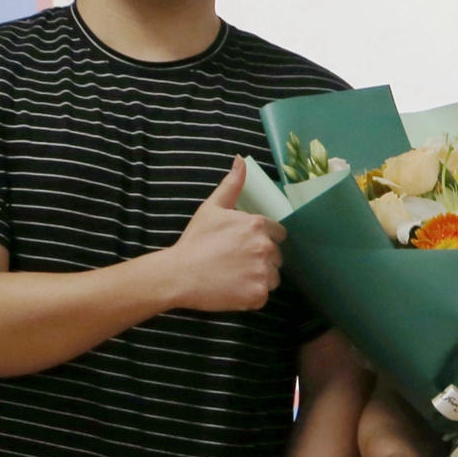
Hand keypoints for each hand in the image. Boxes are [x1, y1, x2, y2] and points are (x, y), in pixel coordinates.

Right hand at [164, 157, 285, 312]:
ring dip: (259, 279)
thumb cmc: (195, 241)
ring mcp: (263, 272)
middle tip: (235, 264)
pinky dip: (251, 296)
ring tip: (234, 277)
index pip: (278, 234)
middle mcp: (265, 247)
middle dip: (261, 260)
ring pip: (273, 278)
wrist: (179, 274)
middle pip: (277, 257)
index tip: (244, 247)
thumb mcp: (212, 208)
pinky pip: (263, 297)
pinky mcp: (258, 294)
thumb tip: (240, 160)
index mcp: (258, 225)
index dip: (263, 240)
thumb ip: (231, 185)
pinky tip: (232, 290)